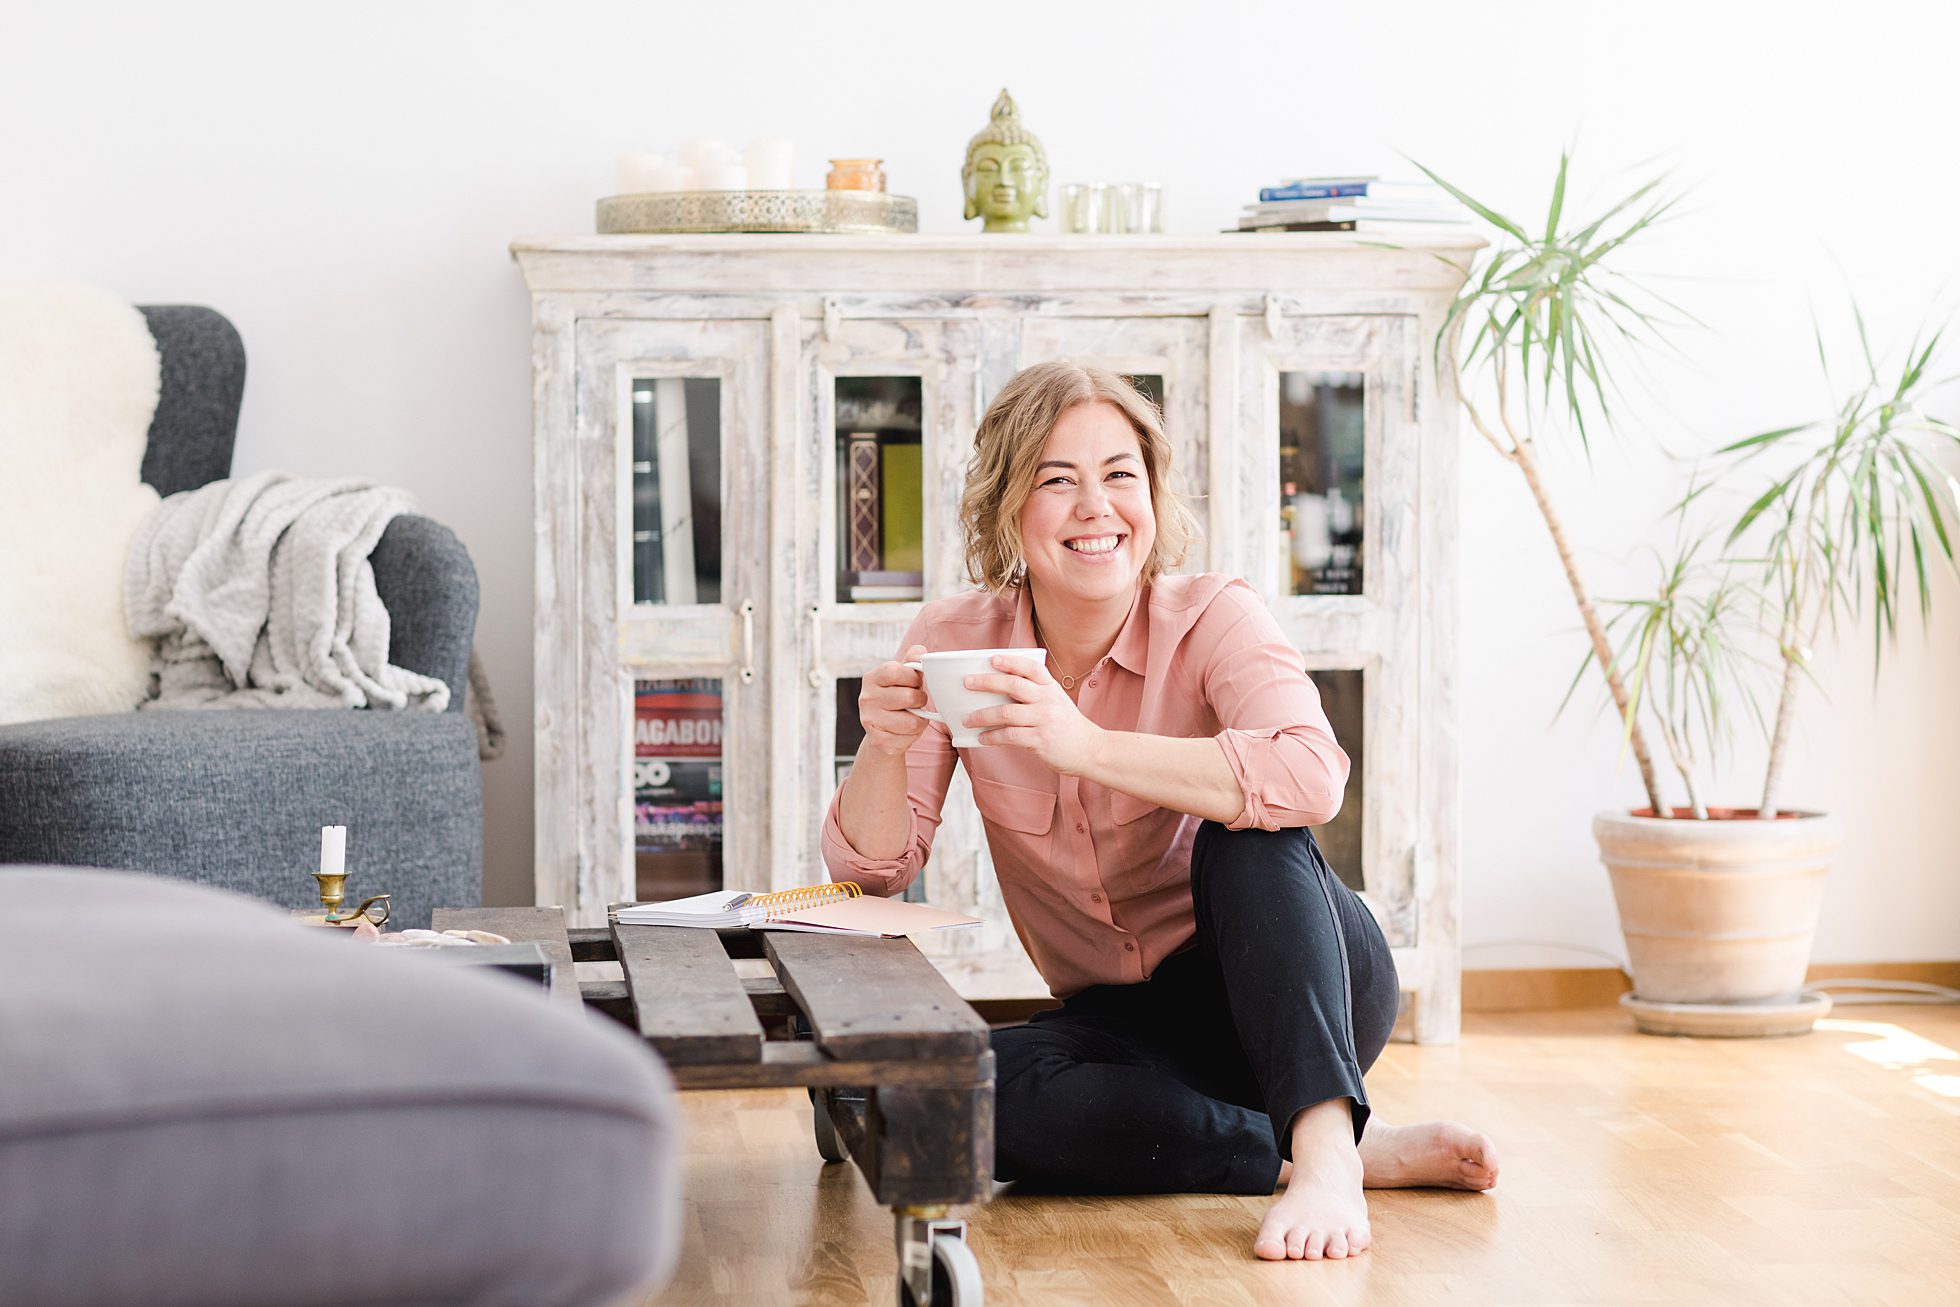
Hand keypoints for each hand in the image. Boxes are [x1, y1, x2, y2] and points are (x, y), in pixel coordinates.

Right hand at [859, 644, 930, 755]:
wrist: (883, 736)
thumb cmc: (897, 701)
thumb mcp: (903, 678)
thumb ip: (912, 661)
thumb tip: (921, 651)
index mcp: (871, 678)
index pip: (895, 671)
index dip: (913, 677)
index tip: (915, 682)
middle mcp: (866, 698)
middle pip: (908, 696)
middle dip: (920, 700)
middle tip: (914, 702)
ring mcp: (869, 720)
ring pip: (912, 719)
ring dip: (919, 719)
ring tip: (910, 716)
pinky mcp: (878, 740)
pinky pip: (910, 735)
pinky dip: (914, 733)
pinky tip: (904, 730)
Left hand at [962, 654, 1104, 775]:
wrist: (1090, 750)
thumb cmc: (1068, 725)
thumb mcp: (1056, 702)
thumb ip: (1035, 694)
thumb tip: (998, 692)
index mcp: (1051, 688)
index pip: (1030, 668)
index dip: (1011, 662)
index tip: (992, 659)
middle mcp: (1048, 700)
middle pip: (1013, 686)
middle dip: (987, 683)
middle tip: (967, 683)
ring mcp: (1044, 720)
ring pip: (1007, 712)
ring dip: (982, 715)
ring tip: (967, 719)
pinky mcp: (1040, 740)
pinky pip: (1010, 736)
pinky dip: (993, 736)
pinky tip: (982, 738)